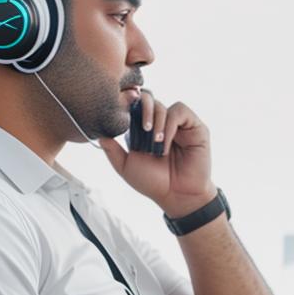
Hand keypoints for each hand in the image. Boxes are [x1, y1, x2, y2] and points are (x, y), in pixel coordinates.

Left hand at [97, 89, 216, 218]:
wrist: (176, 195)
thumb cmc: (153, 182)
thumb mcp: (126, 166)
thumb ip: (112, 150)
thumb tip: (98, 134)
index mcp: (143, 129)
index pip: (135, 105)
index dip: (128, 102)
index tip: (123, 107)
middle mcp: (160, 123)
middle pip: (148, 99)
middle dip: (142, 109)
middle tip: (143, 128)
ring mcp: (178, 124)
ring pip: (163, 106)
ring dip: (157, 121)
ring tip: (156, 143)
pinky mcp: (194, 127)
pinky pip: (180, 111)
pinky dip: (170, 124)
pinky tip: (166, 141)